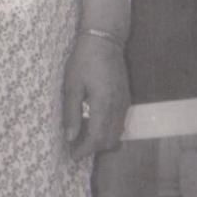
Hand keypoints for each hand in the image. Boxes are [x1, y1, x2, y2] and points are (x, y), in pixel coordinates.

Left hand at [63, 29, 129, 160]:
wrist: (105, 40)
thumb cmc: (84, 60)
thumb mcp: (72, 85)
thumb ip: (71, 112)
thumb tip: (69, 137)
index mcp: (103, 104)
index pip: (97, 138)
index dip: (84, 150)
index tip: (71, 155)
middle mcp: (118, 107)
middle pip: (110, 140)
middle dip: (93, 149)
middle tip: (75, 148)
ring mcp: (124, 103)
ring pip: (117, 133)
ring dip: (101, 140)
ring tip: (82, 137)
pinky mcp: (126, 98)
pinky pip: (120, 123)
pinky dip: (108, 130)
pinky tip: (93, 124)